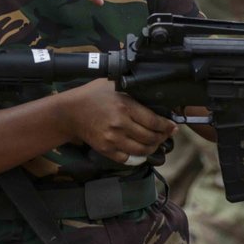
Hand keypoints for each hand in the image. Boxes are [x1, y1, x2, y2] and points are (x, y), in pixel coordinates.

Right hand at [58, 80, 176, 162]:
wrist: (70, 112)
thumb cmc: (92, 95)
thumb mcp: (113, 85)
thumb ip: (133, 90)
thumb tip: (155, 95)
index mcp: (125, 106)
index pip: (154, 121)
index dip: (166, 126)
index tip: (172, 127)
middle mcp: (121, 124)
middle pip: (150, 137)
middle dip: (162, 137)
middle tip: (165, 134)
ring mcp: (113, 139)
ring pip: (142, 150)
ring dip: (152, 148)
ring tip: (155, 143)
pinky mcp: (106, 149)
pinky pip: (127, 158)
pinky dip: (137, 156)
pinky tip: (140, 150)